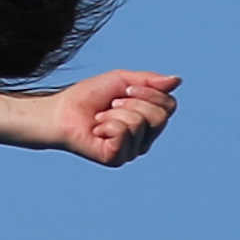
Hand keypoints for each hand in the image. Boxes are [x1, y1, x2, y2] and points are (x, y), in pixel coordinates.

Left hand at [38, 69, 180, 166]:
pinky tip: (97, 130)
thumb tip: (177, 80)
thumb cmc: (90, 97)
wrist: (62, 111)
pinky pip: (124, 133)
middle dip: (133, 103)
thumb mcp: (122, 80)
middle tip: (111, 105)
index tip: (126, 89)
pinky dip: (108, 124)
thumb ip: (150, 81)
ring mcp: (131, 151)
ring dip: (114, 113)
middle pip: (160, 116)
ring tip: (100, 119)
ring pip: (139, 123)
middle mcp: (144, 140)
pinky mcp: (116, 158)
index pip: (170, 106)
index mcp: (149, 122)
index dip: (149, 92)